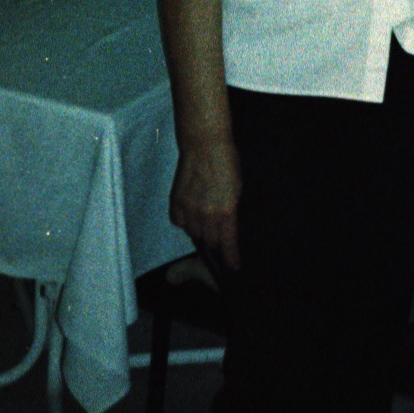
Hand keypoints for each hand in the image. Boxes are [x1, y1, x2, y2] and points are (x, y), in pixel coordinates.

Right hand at [170, 138, 241, 270]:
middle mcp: (207, 215)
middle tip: (218, 229)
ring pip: (194, 233)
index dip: (231, 258)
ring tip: (204, 214)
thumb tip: (227, 227)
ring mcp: (189, 210)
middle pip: (210, 241)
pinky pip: (179, 223)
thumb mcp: (237, 189)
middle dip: (215, 239)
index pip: (228, 243)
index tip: (233, 267)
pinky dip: (185, 220)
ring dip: (200, 229)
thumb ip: (231, 211)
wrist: (205, 145)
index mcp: (226, 211)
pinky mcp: (176, 203)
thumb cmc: (227, 163)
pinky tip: (190, 209)